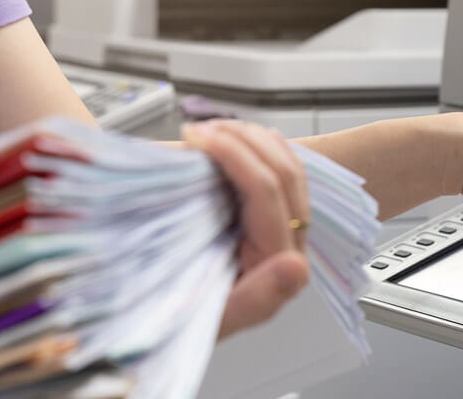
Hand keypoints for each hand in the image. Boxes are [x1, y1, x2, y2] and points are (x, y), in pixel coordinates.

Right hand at [182, 120, 310, 337]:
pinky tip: (225, 139)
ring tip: (207, 129)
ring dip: (248, 138)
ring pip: (285, 166)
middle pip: (283, 172)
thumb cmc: (181, 328)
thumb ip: (257, 300)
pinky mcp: (268, 221)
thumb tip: (295, 266)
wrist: (168, 332)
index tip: (196, 139)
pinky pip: (273, 172)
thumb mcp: (211, 322)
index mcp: (280, 266)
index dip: (236, 156)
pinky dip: (251, 149)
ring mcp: (282, 230)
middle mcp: (289, 245)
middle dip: (241, 139)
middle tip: (196, 129)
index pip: (269, 193)